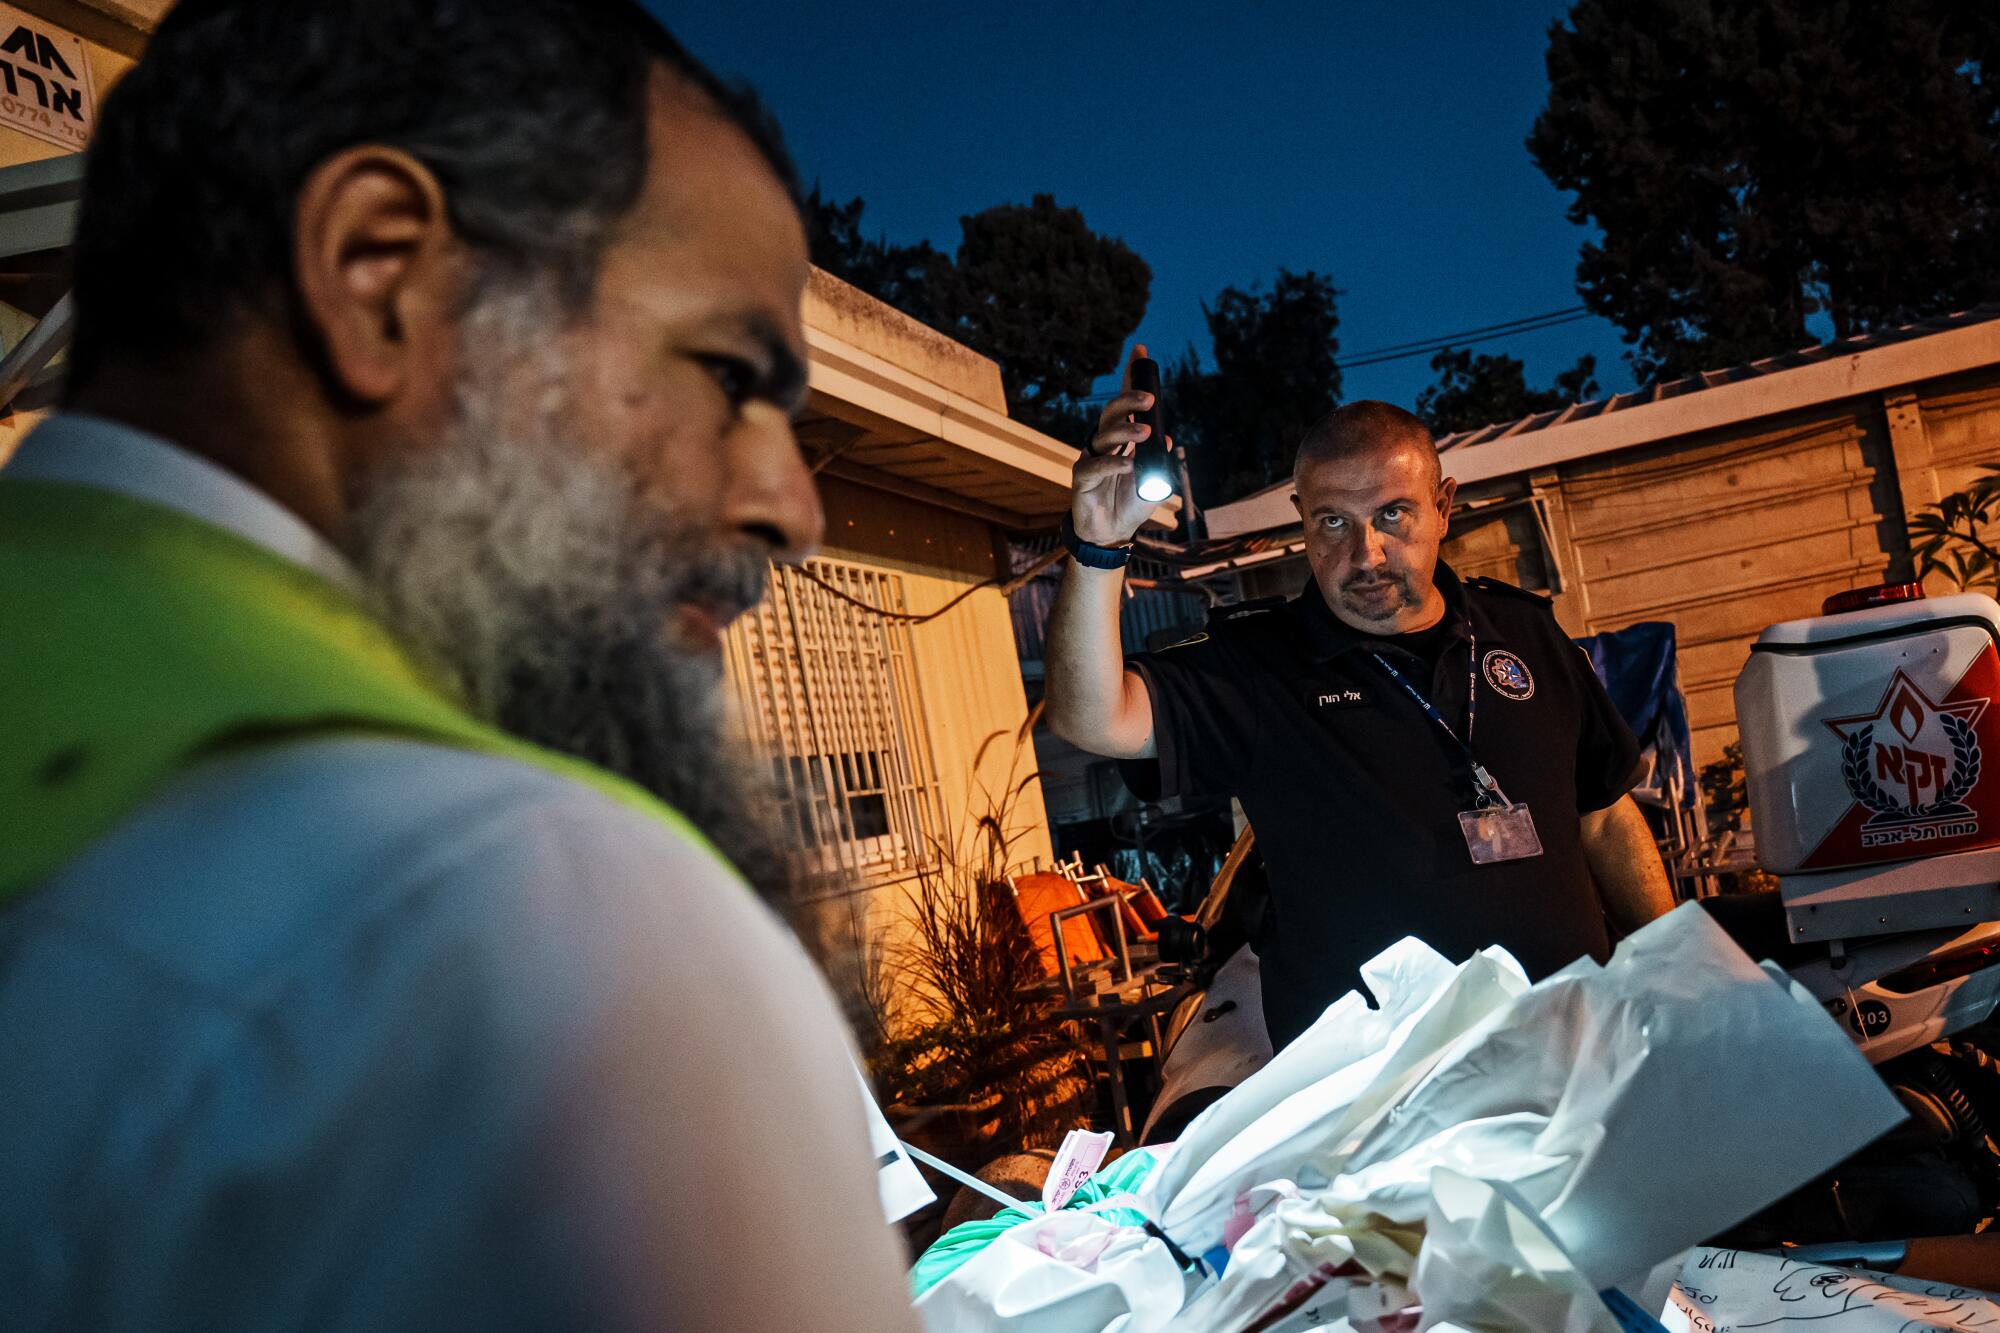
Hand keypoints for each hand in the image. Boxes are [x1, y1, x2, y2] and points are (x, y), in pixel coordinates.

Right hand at [1072, 344, 1175, 545]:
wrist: (1112, 535)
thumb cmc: (1130, 504)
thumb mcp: (1154, 482)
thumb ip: (1160, 463)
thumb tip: (1167, 442)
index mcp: (1121, 440)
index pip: (1126, 404)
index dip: (1131, 378)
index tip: (1141, 350)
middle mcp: (1104, 444)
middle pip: (1111, 413)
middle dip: (1129, 401)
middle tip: (1150, 399)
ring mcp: (1090, 459)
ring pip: (1103, 434)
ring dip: (1125, 430)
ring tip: (1146, 433)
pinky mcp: (1081, 480)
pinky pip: (1094, 466)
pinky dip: (1113, 463)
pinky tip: (1128, 463)